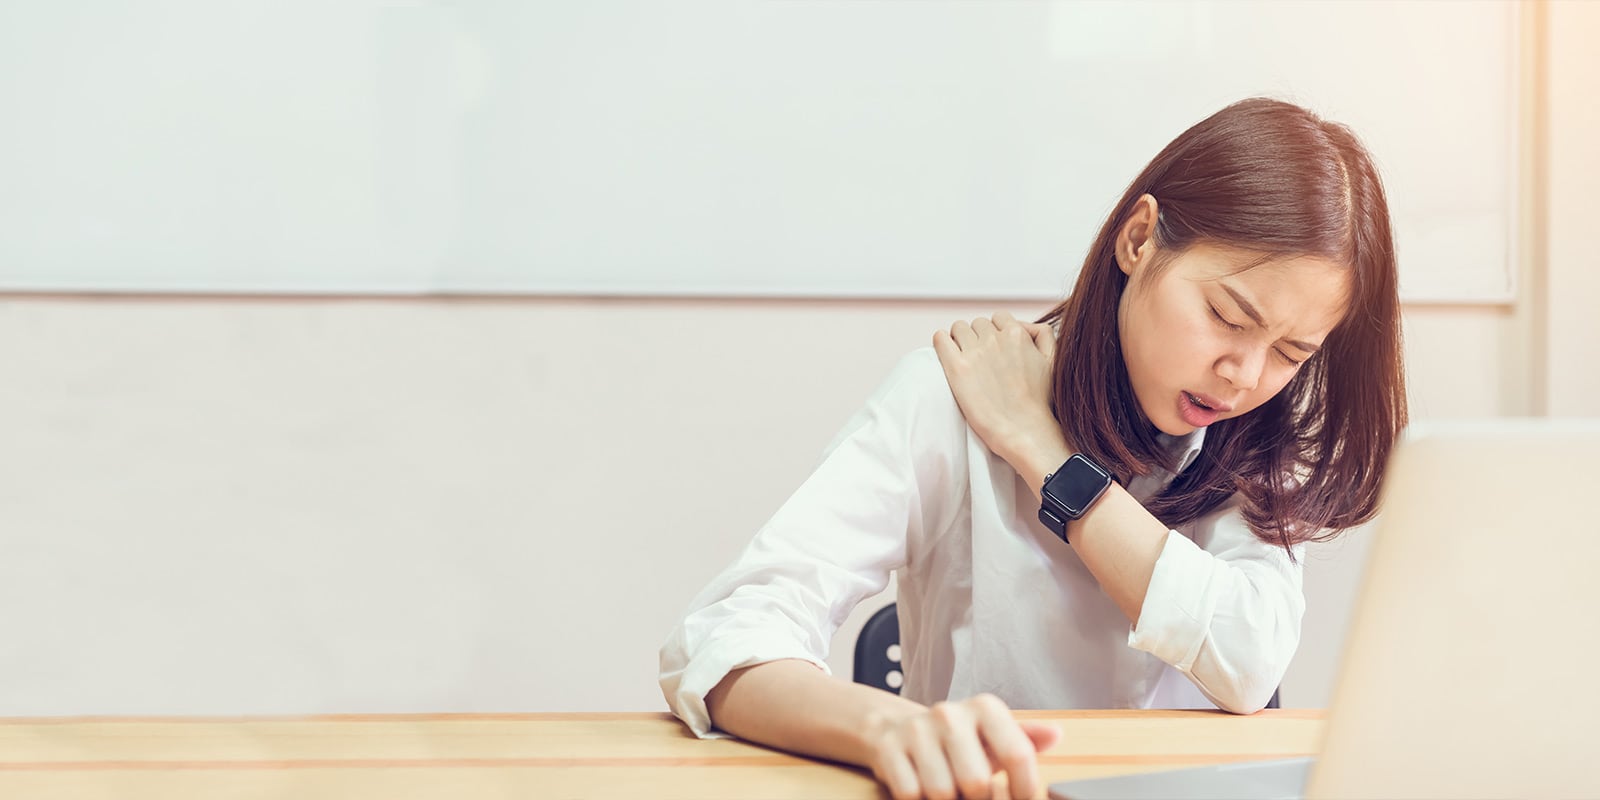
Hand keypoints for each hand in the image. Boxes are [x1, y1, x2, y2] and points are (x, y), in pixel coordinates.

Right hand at [862, 693, 1061, 799]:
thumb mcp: (992, 738)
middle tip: (972, 795)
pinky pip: (910, 794)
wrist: (896, 729)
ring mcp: (916, 729)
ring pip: (942, 793)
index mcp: (985, 708)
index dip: (1024, 790)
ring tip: (947, 791)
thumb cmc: (957, 742)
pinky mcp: (888, 747)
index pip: (1017, 754)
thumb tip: (1056, 735)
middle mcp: (950, 713)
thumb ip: (1025, 739)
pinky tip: (921, 789)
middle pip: (976, 782)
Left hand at [932, 312, 1065, 472]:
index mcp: (1017, 334)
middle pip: (978, 324)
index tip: (996, 350)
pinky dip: (942, 342)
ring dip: (960, 339)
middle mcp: (995, 338)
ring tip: (965, 359)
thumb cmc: (1041, 403)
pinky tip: (947, 354)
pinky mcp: (957, 368)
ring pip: (959, 328)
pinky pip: (940, 339)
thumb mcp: (1053, 360)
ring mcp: (975, 352)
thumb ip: (1042, 334)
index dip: (996, 333)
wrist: (1026, 432)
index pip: (999, 318)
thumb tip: (1024, 325)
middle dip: (979, 338)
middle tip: (982, 360)